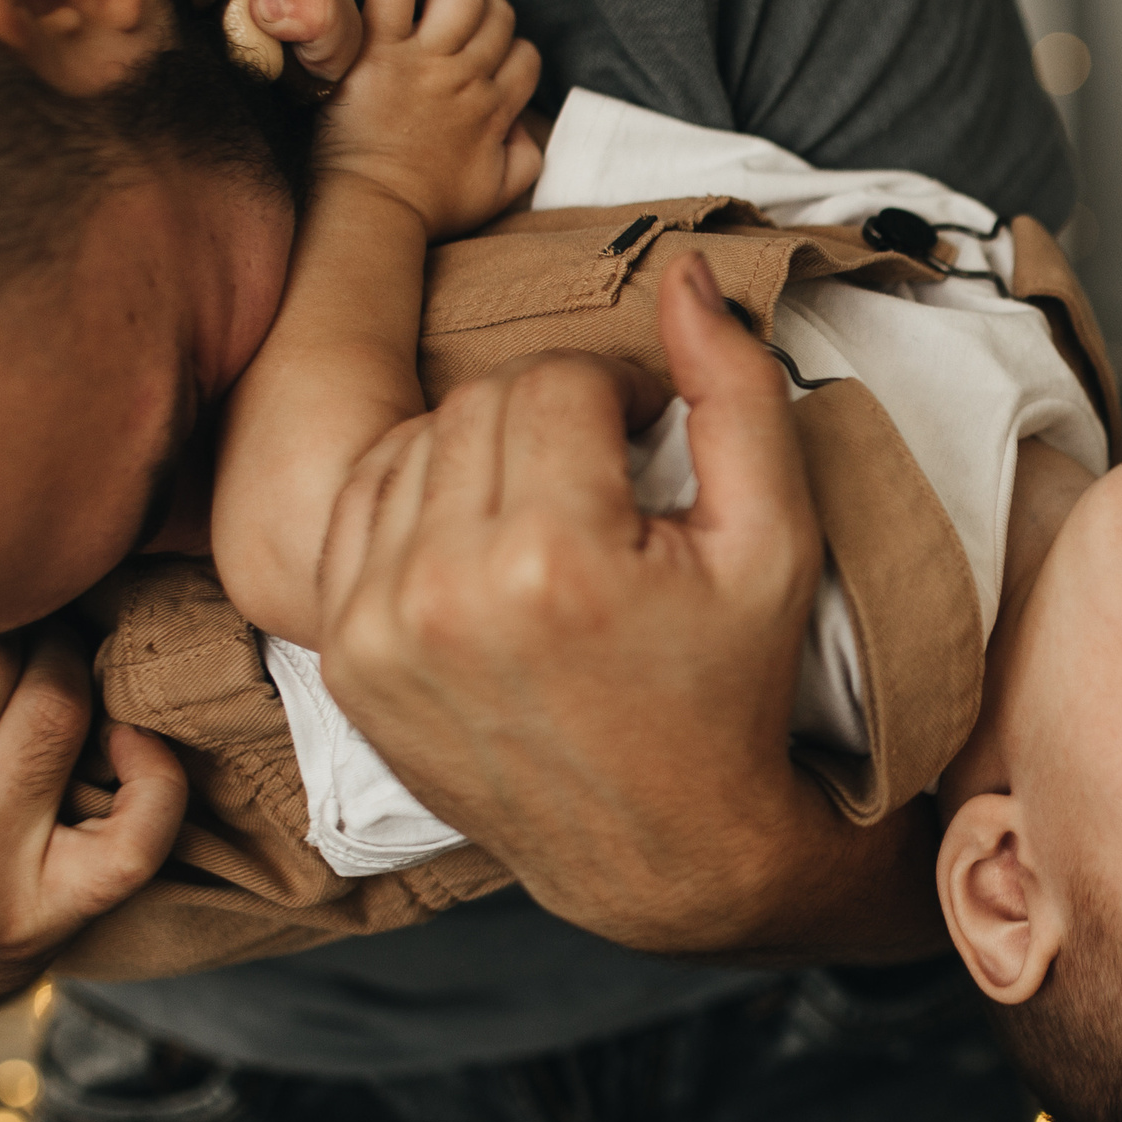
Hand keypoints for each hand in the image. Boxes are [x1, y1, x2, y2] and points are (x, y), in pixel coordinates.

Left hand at [316, 253, 827, 951]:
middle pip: (480, 402)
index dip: (622, 397)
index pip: (559, 382)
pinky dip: (421, 503)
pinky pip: (363, 506)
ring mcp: (378, 630)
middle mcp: (443, 594)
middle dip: (552, 420)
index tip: (654, 447)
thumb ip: (737, 389)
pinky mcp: (345, 657)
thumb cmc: (730, 691)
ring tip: (550, 515)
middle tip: (608, 482)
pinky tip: (486, 545)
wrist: (661, 850)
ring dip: (483, 454)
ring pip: (415, 442)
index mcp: (553, 561)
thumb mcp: (776, 541)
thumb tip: (682, 270)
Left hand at [321, 0, 543, 239]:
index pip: (526, 57)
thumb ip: (525, 159)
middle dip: (486, 12)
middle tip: (456, 21)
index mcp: (493, 110)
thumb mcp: (496, 194)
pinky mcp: (377, 50)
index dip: (510, 51)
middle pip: (500, 17)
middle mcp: (465, 78)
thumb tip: (526, 129)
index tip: (485, 59)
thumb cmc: (427, 207)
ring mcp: (422, 61)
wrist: (372, 210)